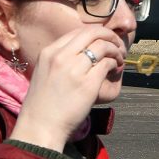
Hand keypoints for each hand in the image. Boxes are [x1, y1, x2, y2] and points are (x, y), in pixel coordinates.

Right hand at [11, 26, 126, 150]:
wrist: (40, 126)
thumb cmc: (43, 104)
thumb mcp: (44, 72)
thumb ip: (60, 59)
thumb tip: (82, 52)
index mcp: (49, 52)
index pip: (78, 31)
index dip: (96, 33)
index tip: (104, 40)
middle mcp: (60, 57)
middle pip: (92, 32)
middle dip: (109, 35)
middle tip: (118, 45)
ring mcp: (74, 69)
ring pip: (102, 46)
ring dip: (115, 50)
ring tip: (119, 59)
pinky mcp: (87, 84)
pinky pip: (106, 64)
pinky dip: (114, 64)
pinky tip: (115, 70)